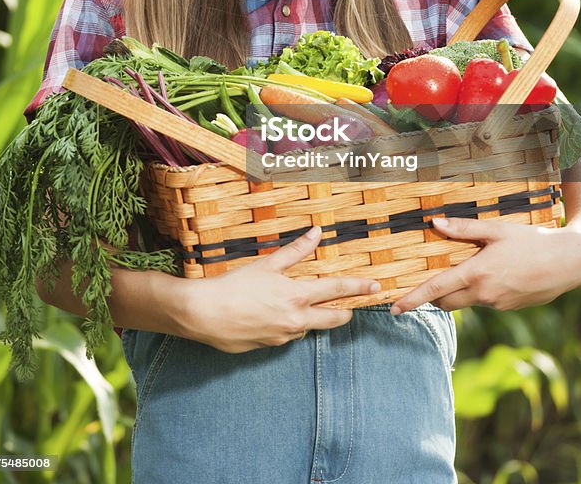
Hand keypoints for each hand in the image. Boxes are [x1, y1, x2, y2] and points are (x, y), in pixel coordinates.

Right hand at [175, 226, 380, 351]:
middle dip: (346, 313)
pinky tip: (278, 317)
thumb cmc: (234, 285)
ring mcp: (283, 336)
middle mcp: (295, 319)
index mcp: (297, 296)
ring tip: (309, 307)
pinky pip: (287, 336)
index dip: (358, 287)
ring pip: (308, 327)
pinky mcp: (269, 347)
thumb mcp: (267, 264)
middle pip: (333, 319)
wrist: (204, 315)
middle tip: (353, 308)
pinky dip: (289, 325)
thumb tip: (317, 233)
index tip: (375, 287)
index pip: (337, 290)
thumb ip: (295, 250)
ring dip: (313, 318)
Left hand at [390, 216, 580, 313]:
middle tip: (429, 283)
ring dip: (460, 291)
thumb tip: (434, 223)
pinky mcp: (510, 308)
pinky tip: (498, 273)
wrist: (569, 262)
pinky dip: (481, 291)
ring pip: (467, 302)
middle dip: (435, 296)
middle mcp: (484, 294)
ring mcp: (498, 304)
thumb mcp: (497, 229)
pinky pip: (486, 302)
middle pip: (447, 303)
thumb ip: (464, 229)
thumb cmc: (532, 240)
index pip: (435, 290)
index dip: (412, 299)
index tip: (394, 308)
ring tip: (472, 268)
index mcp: (476, 274)